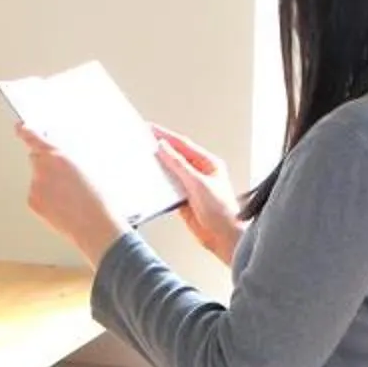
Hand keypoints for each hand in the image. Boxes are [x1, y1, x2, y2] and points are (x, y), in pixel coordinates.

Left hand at [16, 121, 127, 265]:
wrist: (94, 226)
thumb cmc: (97, 199)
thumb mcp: (88, 168)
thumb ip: (68, 159)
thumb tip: (59, 160)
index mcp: (58, 155)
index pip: (34, 137)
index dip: (25, 131)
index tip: (20, 127)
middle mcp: (42, 168)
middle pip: (36, 158)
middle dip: (45, 164)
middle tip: (63, 177)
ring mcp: (35, 186)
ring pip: (38, 179)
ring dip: (48, 184)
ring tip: (69, 197)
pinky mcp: (32, 201)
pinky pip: (37, 195)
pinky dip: (46, 198)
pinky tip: (62, 206)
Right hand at [152, 127, 242, 266]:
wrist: (224, 238)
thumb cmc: (223, 212)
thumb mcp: (198, 183)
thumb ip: (179, 165)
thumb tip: (165, 148)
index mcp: (209, 163)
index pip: (183, 145)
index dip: (166, 136)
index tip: (151, 128)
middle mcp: (200, 173)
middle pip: (176, 157)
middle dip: (160, 149)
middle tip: (144, 140)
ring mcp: (192, 187)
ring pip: (171, 172)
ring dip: (158, 167)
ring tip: (143, 158)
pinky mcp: (184, 201)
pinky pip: (168, 189)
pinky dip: (159, 185)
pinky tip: (150, 181)